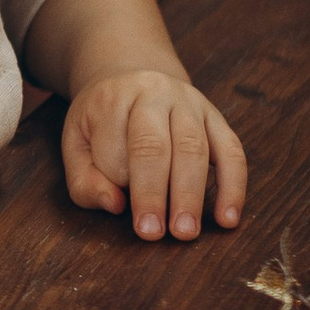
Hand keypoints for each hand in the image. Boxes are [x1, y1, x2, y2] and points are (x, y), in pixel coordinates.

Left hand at [62, 69, 245, 241]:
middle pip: (154, 145)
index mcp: (112, 99)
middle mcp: (153, 93)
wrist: (132, 76)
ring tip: (186, 232)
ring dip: (191, 194)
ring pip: (194, 147)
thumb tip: (115, 204)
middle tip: (154, 234)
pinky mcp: (216, 118)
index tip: (120, 211)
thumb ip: (84, 180)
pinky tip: (228, 218)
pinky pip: (231, 151)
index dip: (116, 181)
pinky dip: (233, 186)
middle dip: (154, 193)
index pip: (114, 147)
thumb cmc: (101, 122)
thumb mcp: (76, 144)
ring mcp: (189, 103)